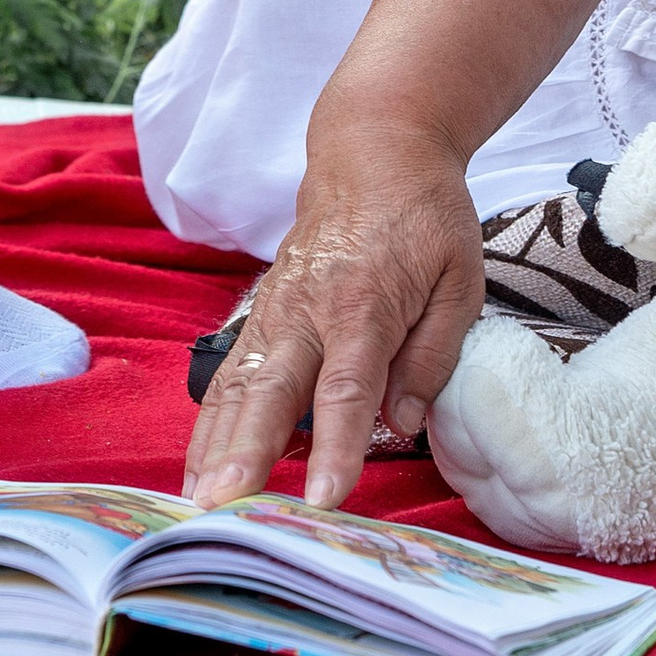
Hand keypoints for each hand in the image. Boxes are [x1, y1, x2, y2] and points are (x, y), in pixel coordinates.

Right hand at [181, 118, 483, 511]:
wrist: (373, 147)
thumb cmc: (426, 213)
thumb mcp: (460, 278)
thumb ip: (432, 354)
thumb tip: (401, 424)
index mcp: (365, 302)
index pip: (348, 389)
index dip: (337, 448)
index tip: (324, 501)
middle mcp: (309, 308)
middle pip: (272, 391)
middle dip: (246, 453)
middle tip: (224, 507)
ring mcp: (278, 306)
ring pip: (239, 384)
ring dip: (214, 444)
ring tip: (196, 502)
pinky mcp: (264, 308)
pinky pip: (232, 369)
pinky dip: (211, 419)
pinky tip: (198, 463)